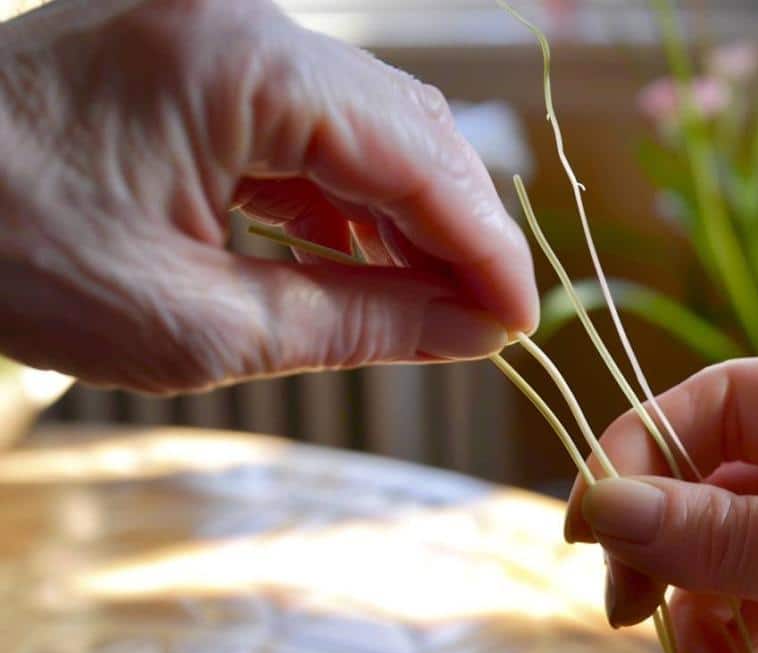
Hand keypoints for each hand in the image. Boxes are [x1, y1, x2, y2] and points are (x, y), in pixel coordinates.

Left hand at [0, 0, 534, 392]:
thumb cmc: (8, 260)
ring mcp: (222, 31)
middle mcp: (245, 22)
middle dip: (461, 229)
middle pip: (410, 127)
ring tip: (436, 304)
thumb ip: (358, 323)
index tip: (521, 324)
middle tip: (490, 321)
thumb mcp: (197, 323)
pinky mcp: (202, 58)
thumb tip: (474, 332)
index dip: (486, 248)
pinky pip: (314, 125)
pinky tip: (368, 262)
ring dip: (412, 217)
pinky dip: (351, 200)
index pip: (419, 157)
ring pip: (371, 123)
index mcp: (243, 66)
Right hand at [565, 351, 757, 652]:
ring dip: (704, 606)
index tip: (589, 523)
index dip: (644, 451)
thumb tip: (600, 507)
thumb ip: (722, 534)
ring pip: (742, 545)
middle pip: (723, 477)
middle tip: (627, 609)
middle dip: (669, 542)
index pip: (723, 400)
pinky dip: (744, 635)